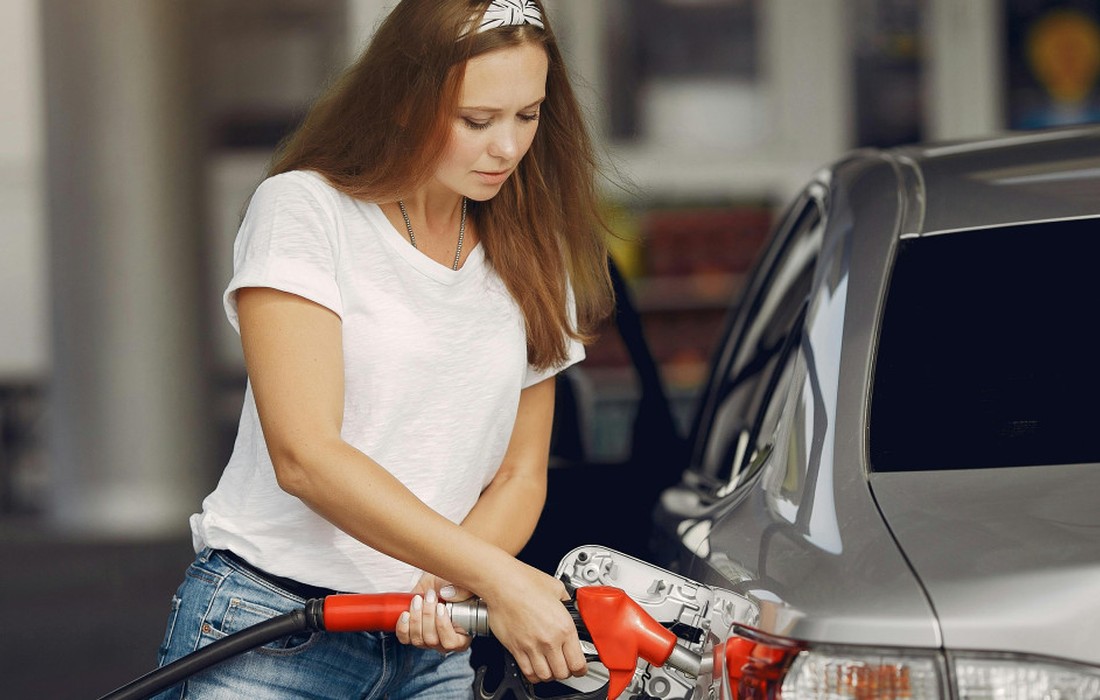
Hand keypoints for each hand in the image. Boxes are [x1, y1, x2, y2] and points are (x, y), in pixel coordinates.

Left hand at [395, 573, 473, 653]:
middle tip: (429, 597)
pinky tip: (405, 614)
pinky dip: (403, 627)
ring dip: (415, 619)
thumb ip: (462, 590)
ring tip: (418, 600)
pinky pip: (404, 638)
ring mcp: (426, 640)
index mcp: (461, 636)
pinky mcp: (411, 635)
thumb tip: (447, 594)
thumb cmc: (450, 586)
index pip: (452, 643)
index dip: (444, 627)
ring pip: (418, 639)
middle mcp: (443, 641)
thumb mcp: (461, 585)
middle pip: (432, 640)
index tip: (441, 607)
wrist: (434, 583)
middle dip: (428, 616)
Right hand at [483, 563, 586, 683]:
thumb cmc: (526, 582)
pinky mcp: (515, 648)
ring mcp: (531, 646)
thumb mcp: (557, 588)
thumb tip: (570, 605)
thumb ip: (567, 601)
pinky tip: (535, 667)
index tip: (580, 667)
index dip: (581, 668)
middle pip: (562, 673)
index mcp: (564, 627)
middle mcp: (549, 640)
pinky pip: (527, 671)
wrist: (503, 583)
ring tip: (550, 667)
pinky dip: (533, 674)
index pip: (578, 662)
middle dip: (566, 672)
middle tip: (565, 666)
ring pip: (545, 676)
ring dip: (549, 674)